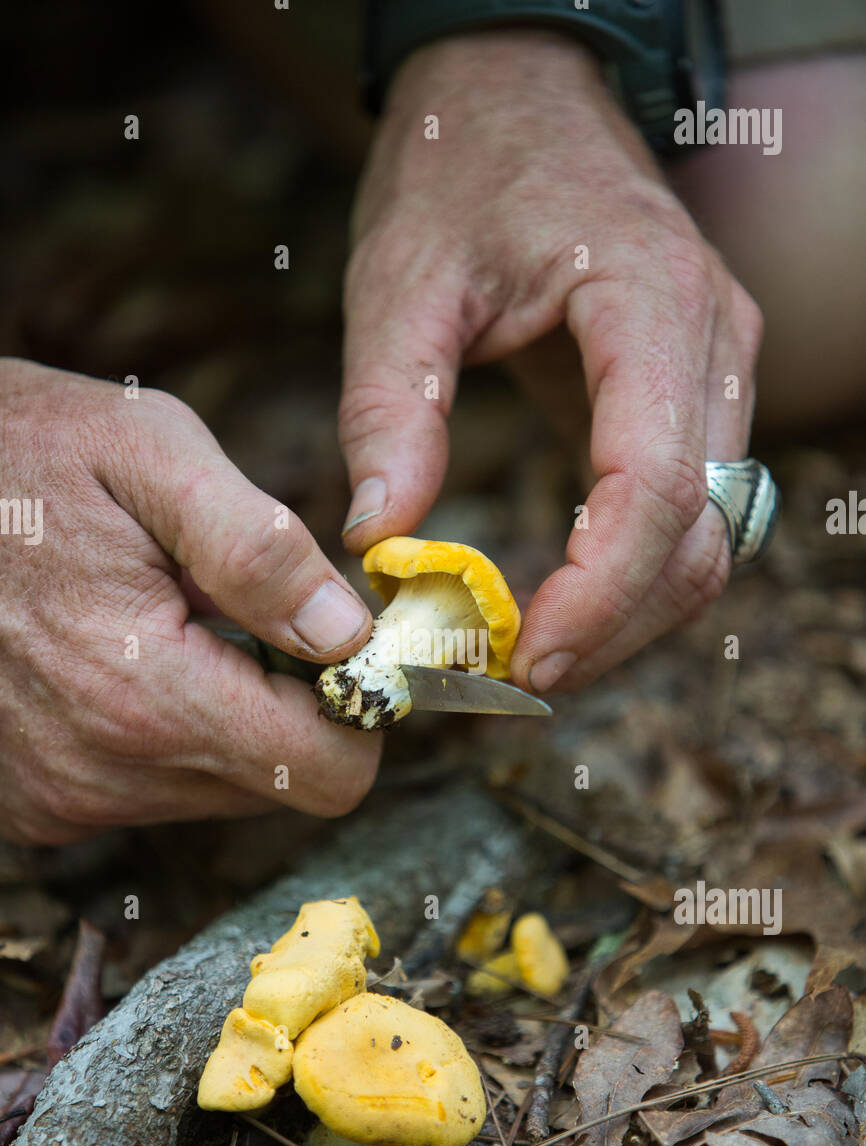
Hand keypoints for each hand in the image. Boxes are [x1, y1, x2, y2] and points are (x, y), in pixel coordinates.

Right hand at [0, 359, 379, 843]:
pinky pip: (146, 788)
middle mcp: (101, 775)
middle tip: (235, 610)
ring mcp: (59, 798)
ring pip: (214, 788)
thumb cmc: (18, 454)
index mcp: (146, 696)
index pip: (326, 773)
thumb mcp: (150, 452)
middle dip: (287, 703)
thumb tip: (347, 633)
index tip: (339, 642)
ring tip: (158, 621)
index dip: (357, 705)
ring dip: (220, 712)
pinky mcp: (32, 802)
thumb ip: (260, 551)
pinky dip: (158, 731)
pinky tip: (113, 655)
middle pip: (277, 785)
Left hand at [339, 31, 762, 691]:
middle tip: (512, 677)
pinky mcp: (694, 396)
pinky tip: (562, 606)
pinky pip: (689, 515)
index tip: (520, 655)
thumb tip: (375, 541)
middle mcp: (713, 344)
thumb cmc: (460, 168)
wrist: (519, 95)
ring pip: (709, 540)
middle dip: (612, 627)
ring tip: (529, 654)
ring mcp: (717, 372)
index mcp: (650, 304)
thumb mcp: (399, 279)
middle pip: (699, 535)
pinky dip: (632, 577)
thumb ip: (388, 410)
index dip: (597, 593)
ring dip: (628, 616)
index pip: (655, 487)